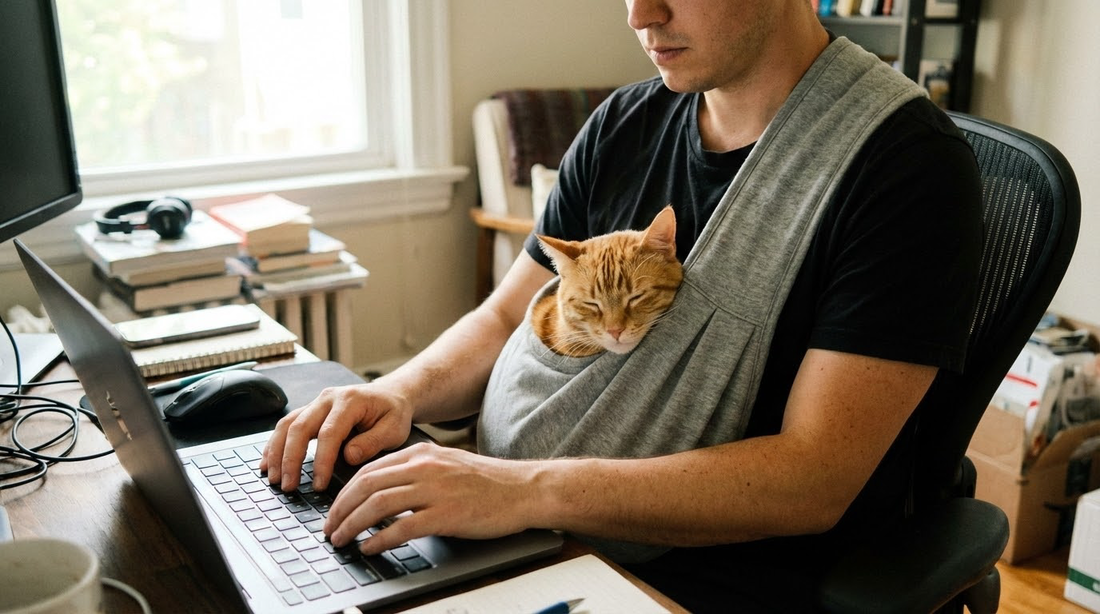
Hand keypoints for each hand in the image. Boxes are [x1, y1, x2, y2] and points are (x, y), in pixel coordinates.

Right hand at [259, 383, 412, 491]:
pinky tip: (267, 463)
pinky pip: (286, 426)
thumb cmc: (392, 413)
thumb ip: (373, 442)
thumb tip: (348, 456)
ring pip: (287, 425)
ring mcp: (316, 403)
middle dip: (290, 459)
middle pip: (300, 427)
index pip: (329, 433)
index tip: (318, 484)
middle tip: (288, 486)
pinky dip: (274, 445)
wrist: (391, 395)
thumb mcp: (394, 428)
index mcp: (350, 401)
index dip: (321, 461)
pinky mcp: (310, 411)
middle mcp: (328, 398)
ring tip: (273, 478)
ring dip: (276, 452)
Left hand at [324, 443, 539, 554]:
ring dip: (352, 525)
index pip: (369, 470)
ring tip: (341, 540)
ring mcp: (435, 490)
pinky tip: (369, 548)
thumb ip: (415, 471)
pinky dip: (379, 539)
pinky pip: (402, 527)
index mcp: (421, 454)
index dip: (344, 492)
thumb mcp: (446, 464)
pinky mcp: (446, 515)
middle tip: (329, 529)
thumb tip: (382, 489)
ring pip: (377, 505)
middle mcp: (424, 468)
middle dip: (340, 509)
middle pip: (366, 485)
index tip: (334, 510)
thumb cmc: (487, 482)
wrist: (523, 489)